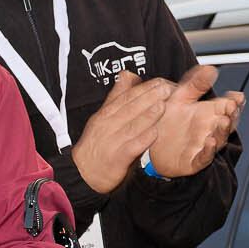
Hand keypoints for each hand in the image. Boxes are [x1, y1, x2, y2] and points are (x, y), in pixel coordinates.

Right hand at [72, 71, 176, 192]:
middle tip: (165, 89)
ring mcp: (111, 142)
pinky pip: (131, 148)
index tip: (158, 82)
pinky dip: (142, 140)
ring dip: (147, 116)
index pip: (125, 98)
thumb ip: (117, 96)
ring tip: (162, 106)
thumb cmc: (98, 143)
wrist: (84, 172)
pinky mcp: (116, 159)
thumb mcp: (103, 117)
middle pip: (129, 109)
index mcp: (105, 114)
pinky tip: (154, 133)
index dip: (142, 89)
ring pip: (131, 127)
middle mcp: (107, 126)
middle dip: (148, 98)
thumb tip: (127, 74)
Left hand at [146, 65, 243, 178]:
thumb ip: (195, 84)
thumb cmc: (166, 120)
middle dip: (232, 115)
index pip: (228, 105)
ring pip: (219, 139)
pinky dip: (209, 151)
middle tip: (233, 106)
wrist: (148, 143)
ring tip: (223, 120)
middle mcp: (209, 129)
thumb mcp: (180, 97)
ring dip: (223, 131)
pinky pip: (204, 157)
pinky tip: (211, 142)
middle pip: (227, 122)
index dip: (235, 101)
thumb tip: (209, 68)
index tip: (237, 96)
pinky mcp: (194, 161)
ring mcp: (203, 145)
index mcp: (208, 113)